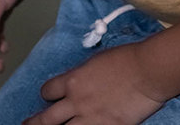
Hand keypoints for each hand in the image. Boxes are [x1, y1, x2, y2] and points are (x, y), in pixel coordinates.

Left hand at [25, 44, 165, 124]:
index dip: (46, 94)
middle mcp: (76, 102)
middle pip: (47, 118)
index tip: (47, 97)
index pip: (48, 90)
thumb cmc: (123, 60)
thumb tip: (78, 82)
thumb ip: (82, 75)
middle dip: (35, 123)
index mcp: (72, 80)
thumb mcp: (94, 61)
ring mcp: (91, 119)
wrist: (144, 72)